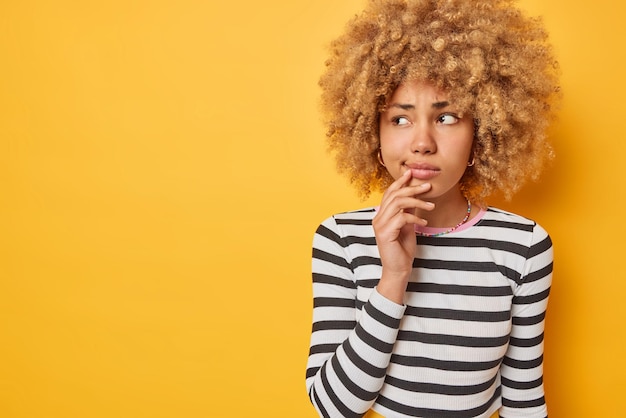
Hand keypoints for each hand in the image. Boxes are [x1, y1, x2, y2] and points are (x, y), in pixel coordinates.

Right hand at [372, 170, 433, 302]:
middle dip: (412, 188)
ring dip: (417, 201)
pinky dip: (415, 217)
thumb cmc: (402, 250)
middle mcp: (378, 218)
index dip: (400, 182)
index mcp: (382, 215)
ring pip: (398, 203)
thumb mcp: (407, 226)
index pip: (389, 193)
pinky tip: (424, 221)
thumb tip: (415, 198)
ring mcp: (380, 225)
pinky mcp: (385, 233)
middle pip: (394, 195)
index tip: (411, 173)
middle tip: (428, 186)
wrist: (399, 270)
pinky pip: (402, 217)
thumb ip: (407, 212)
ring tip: (431, 205)